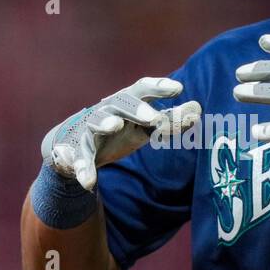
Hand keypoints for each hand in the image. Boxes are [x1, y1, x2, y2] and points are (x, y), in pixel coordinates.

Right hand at [41, 77, 201, 190]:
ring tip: (114, 125)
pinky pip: (78, 159)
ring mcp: (88, 129)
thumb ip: (170, 119)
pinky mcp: (74, 150)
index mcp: (126, 103)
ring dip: (104, 122)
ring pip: (95, 123)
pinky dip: (81, 168)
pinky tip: (88, 182)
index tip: (178, 88)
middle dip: (137, 109)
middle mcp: (107, 111)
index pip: (142, 89)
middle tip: (153, 117)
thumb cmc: (117, 130)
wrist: (71, 145)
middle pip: (121, 103)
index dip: (159, 87)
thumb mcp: (144, 126)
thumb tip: (197, 108)